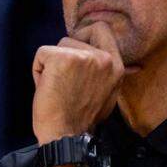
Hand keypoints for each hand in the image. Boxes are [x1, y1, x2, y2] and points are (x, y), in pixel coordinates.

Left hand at [32, 22, 123, 143]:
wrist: (66, 137)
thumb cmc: (81, 119)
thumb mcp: (108, 95)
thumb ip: (108, 75)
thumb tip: (128, 66)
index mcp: (116, 66)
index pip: (102, 29)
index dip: (86, 34)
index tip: (77, 50)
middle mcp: (103, 59)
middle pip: (77, 35)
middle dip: (66, 52)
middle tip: (64, 74)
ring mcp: (83, 57)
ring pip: (59, 45)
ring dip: (52, 64)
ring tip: (57, 87)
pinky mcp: (61, 58)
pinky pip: (42, 54)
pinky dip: (38, 71)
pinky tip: (46, 88)